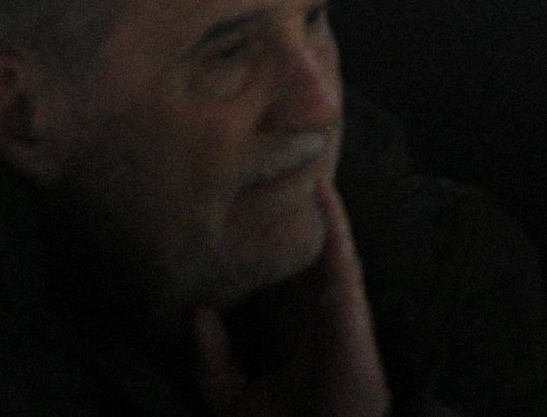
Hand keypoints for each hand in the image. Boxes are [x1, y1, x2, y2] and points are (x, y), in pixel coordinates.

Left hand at [189, 182, 388, 416]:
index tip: (238, 202)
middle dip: (288, 208)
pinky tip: (322, 188)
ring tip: (301, 154)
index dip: (259, 239)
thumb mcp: (228, 397)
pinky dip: (333, 220)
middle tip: (269, 159)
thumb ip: (210, 360)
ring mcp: (333, 300)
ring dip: (314, 202)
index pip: (272, 274)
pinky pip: (341, 253)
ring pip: (321, 240)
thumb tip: (198, 312)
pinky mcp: (348, 301)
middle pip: (298, 247)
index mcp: (287, 327)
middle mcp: (311, 307)